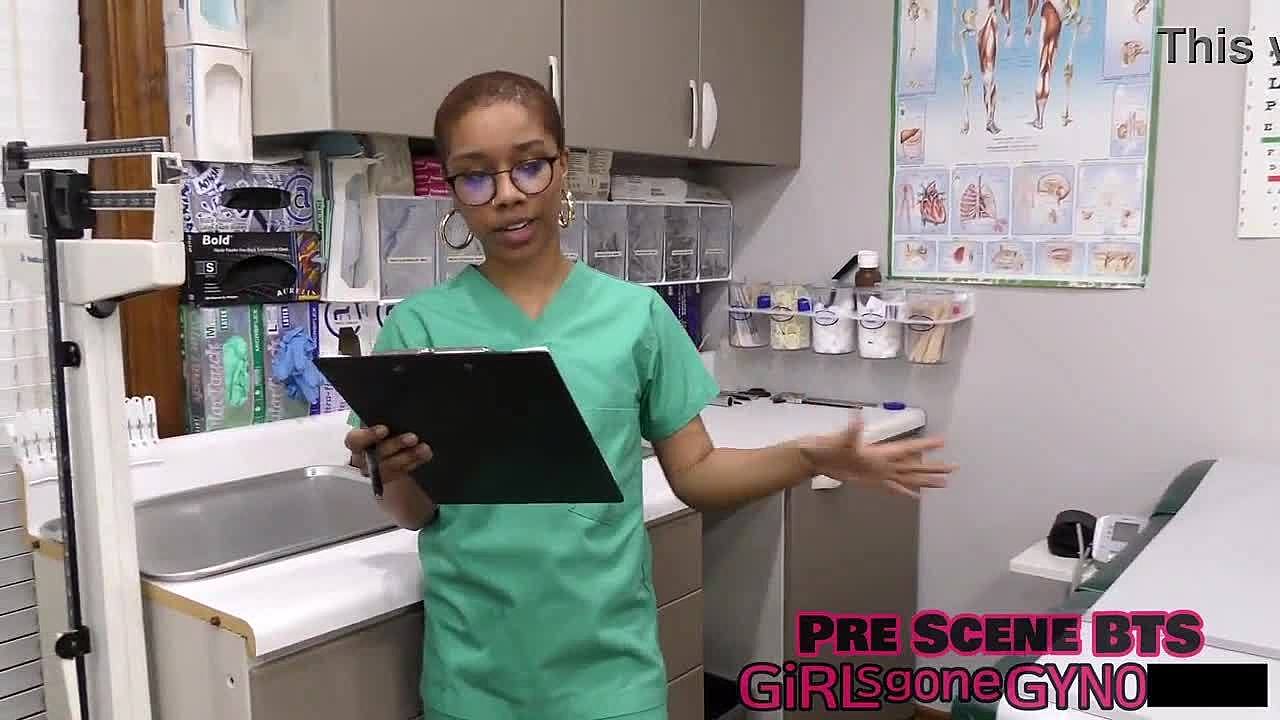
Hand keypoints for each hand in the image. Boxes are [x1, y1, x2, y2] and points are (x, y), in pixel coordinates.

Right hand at [345, 425, 432, 484]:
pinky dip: (416, 462)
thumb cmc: (381, 429)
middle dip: (395, 445)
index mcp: (357, 442)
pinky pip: (404, 471)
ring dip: (409, 456)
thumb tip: (396, 407)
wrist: (391, 446)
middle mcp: (364, 458)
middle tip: (412, 437)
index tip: (384, 429)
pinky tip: (425, 454)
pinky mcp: (392, 477)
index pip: (354, 440)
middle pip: (376, 454)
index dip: (368, 435)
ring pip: (391, 466)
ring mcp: (378, 470)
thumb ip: (382, 418)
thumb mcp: (377, 421)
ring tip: (423, 448)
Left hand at [796, 419, 953, 498]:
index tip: (943, 441)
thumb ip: (851, 429)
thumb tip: (857, 414)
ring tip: (945, 483)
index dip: (925, 446)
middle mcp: (884, 462)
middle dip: (935, 467)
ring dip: (926, 480)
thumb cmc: (828, 447)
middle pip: (915, 465)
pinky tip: (916, 497)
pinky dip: (906, 492)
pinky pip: (894, 488)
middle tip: (955, 467)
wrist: (817, 456)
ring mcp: (879, 472)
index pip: (908, 449)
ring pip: (909, 477)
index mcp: (881, 452)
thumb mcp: (841, 439)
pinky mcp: (872, 481)